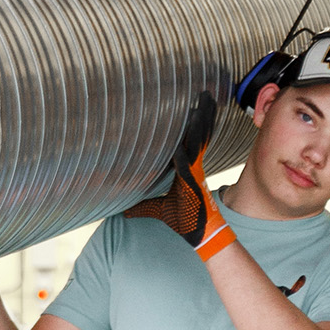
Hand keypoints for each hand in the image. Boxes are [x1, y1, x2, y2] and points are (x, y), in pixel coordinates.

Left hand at [124, 93, 232, 259]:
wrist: (200, 235)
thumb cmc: (185, 221)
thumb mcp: (158, 210)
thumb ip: (142, 206)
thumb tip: (124, 211)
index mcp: (188, 168)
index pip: (190, 141)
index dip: (193, 124)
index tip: (193, 107)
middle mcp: (193, 166)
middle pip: (199, 135)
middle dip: (204, 114)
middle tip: (205, 94)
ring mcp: (195, 172)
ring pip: (198, 142)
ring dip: (201, 122)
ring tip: (202, 103)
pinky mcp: (193, 182)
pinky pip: (189, 160)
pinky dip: (185, 147)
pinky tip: (187, 131)